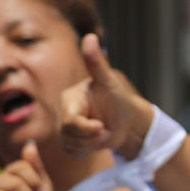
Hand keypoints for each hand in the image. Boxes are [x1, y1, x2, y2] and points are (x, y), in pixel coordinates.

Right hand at [62, 35, 153, 159]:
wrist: (127, 120)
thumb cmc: (118, 99)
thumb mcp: (109, 83)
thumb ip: (96, 64)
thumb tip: (91, 37)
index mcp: (69, 99)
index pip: (71, 122)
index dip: (88, 128)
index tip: (103, 127)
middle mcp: (62, 113)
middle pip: (70, 136)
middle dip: (93, 137)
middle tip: (106, 129)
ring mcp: (64, 128)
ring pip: (71, 146)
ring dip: (93, 145)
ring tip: (103, 131)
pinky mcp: (70, 142)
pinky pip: (73, 153)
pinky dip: (88, 151)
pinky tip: (97, 140)